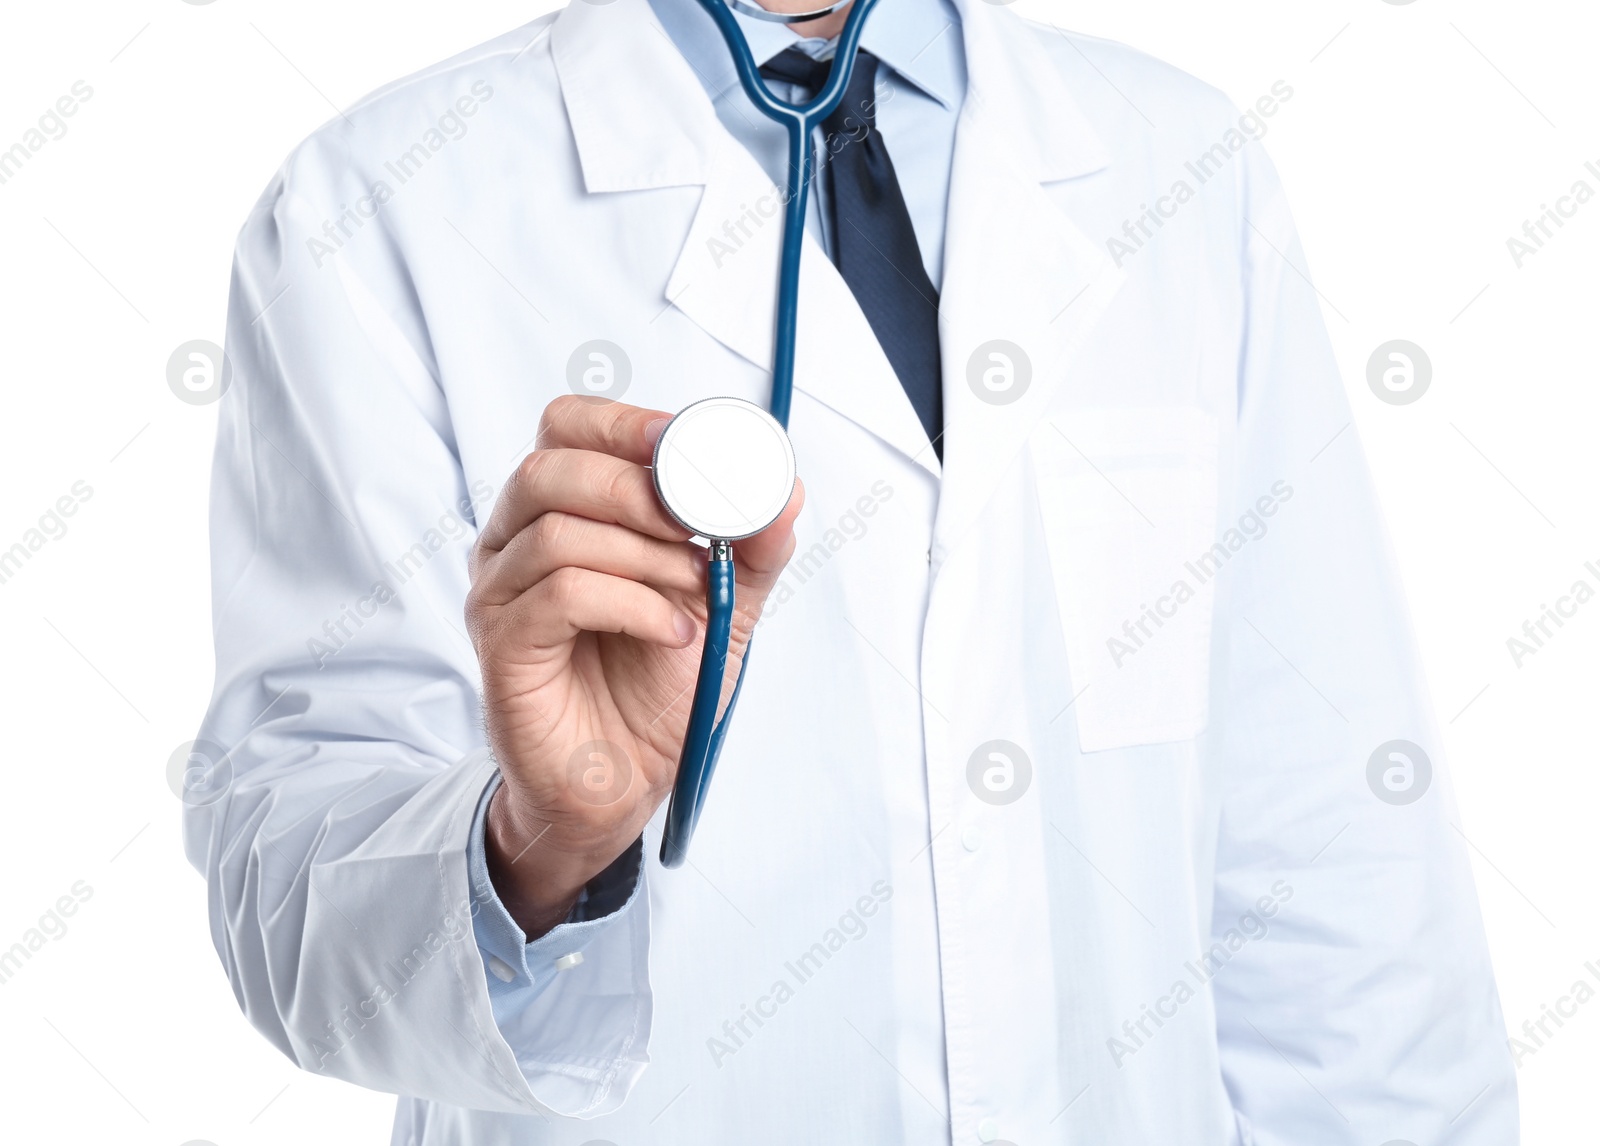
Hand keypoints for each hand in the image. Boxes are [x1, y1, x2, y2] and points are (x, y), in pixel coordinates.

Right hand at [466, 396, 802, 937]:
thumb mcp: (726, 602)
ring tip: (696, 590)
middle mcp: (515, 542)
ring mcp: (499, 593)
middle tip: (698, 528)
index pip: (566, 426)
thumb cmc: (659, 684)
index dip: (625, 424)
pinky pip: (559, 594)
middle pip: (549, 468)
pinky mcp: (502, 645)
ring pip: (555, 529)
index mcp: (560, 510)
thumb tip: (783, 489)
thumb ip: (752, 545)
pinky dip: (632, 604)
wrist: (627, 779)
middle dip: (638, 488)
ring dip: (646, 553)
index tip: (685, 446)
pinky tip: (673, 632)